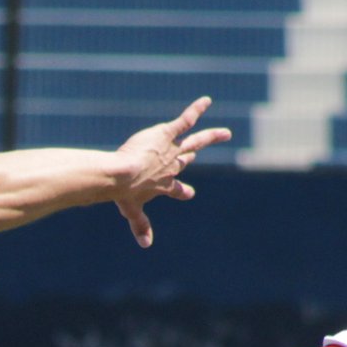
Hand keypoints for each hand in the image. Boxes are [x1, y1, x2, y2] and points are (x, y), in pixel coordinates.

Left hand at [112, 96, 231, 247]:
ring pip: (195, 141)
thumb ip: (139, 225)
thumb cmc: (121, 192)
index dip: (181, 191)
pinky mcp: (167, 134)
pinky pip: (186, 121)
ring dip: (211, 137)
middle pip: (186, 161)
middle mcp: (170, 167)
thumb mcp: (130, 209)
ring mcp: (171, 150)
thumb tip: (146, 246)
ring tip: (225, 133)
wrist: (121, 176)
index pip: (175, 188)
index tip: (188, 193)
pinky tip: (205, 101)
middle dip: (194, 157)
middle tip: (199, 157)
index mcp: (162, 184)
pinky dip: (196, 110)